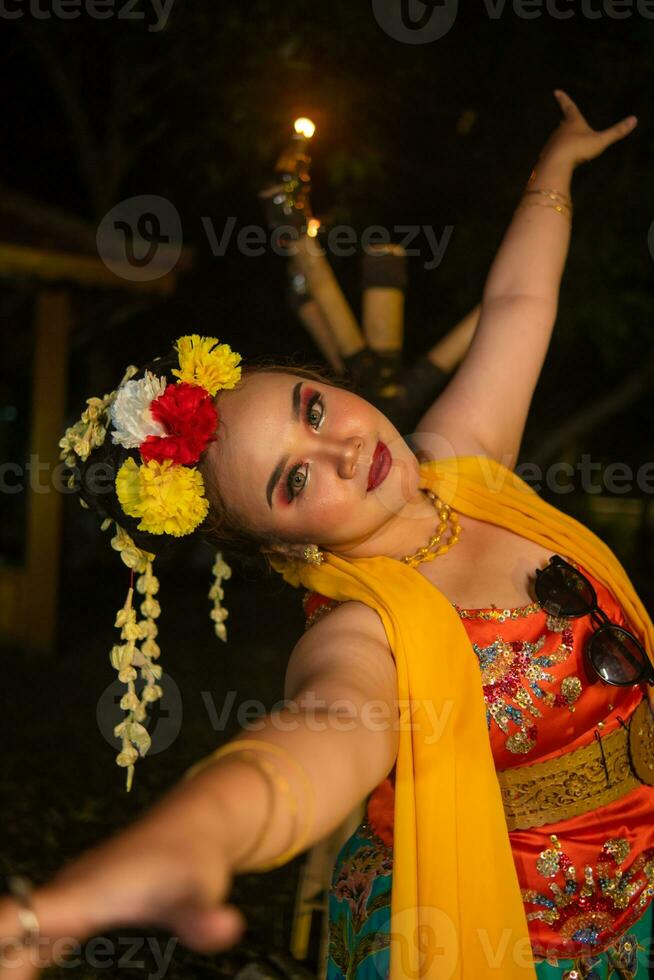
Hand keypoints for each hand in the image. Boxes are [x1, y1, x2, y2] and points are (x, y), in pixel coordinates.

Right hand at [0, 821, 245, 978]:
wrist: (194, 824)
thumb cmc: (195, 858)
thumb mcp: (202, 890)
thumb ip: (203, 917)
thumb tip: (229, 927)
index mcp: (81, 895)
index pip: (17, 919)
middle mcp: (63, 895)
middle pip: (7, 931)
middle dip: (2, 962)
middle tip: (17, 977)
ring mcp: (65, 900)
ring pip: (14, 932)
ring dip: (9, 960)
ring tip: (17, 975)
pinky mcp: (72, 908)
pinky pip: (27, 936)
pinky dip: (17, 959)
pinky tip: (21, 973)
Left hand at [538, 89, 636, 170]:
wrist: (556, 164)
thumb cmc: (579, 148)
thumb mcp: (601, 141)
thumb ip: (616, 132)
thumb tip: (634, 120)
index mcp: (573, 122)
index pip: (569, 107)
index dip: (563, 98)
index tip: (556, 91)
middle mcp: (561, 130)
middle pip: (563, 124)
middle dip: (566, 122)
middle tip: (564, 119)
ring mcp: (553, 142)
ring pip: (558, 138)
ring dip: (562, 139)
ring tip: (566, 144)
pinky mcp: (547, 154)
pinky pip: (553, 152)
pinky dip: (557, 153)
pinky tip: (559, 159)